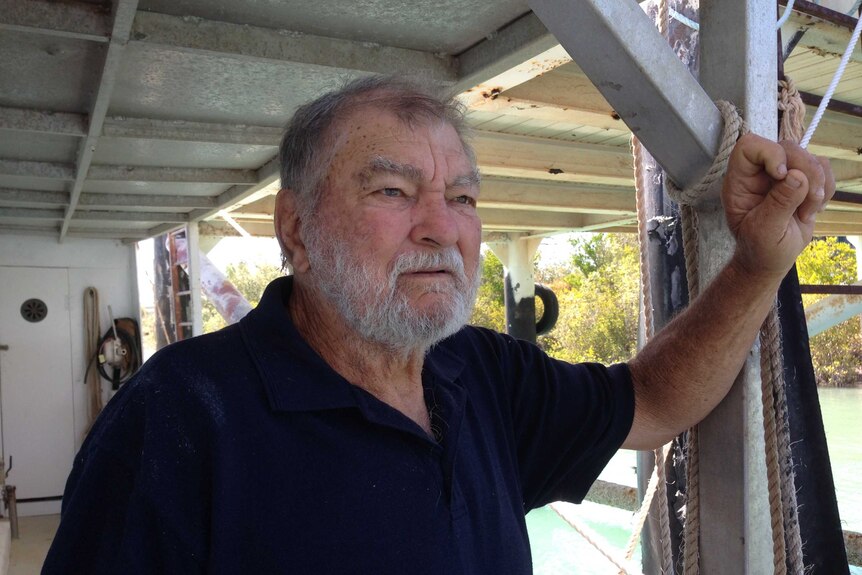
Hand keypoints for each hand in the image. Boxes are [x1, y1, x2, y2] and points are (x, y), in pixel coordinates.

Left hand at [721, 134, 834, 278]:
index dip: (770, 153)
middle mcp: (760, 173)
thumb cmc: (760, 248)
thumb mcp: (765, 231)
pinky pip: (823, 169)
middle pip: (787, 147)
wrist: (772, 258)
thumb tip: (797, 176)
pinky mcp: (804, 179)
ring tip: (806, 213)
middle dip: (805, 173)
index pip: (749, 146)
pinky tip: (812, 209)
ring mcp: (783, 175)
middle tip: (807, 204)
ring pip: (809, 157)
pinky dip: (826, 189)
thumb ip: (779, 203)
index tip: (781, 175)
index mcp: (740, 182)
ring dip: (817, 186)